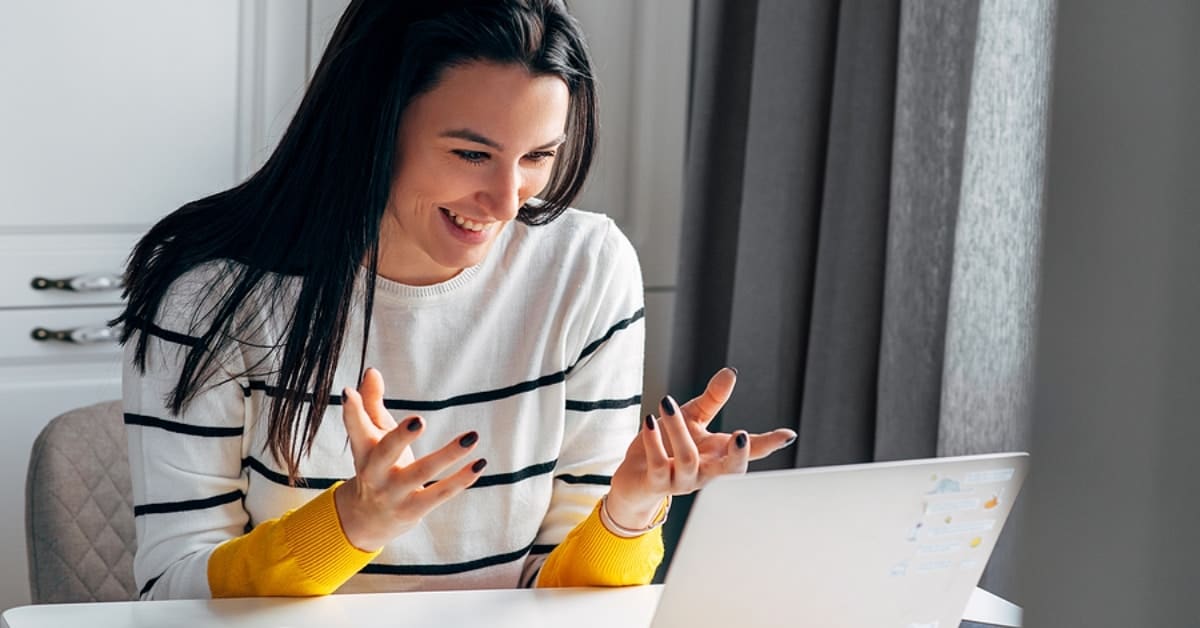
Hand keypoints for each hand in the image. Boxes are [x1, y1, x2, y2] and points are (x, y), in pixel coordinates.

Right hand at [333, 368, 486, 550]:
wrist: (368, 520)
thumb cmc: (376, 467)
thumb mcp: (371, 438)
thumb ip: (371, 404)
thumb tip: (372, 371)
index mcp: (363, 450)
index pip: (355, 428)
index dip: (352, 411)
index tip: (349, 392)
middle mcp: (375, 473)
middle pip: (386, 453)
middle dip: (401, 437)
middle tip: (419, 419)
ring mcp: (394, 493)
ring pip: (421, 473)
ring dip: (448, 455)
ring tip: (472, 436)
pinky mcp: (413, 509)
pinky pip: (440, 494)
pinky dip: (461, 480)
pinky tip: (479, 463)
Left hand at [606, 368, 796, 528]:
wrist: (635, 478)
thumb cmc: (668, 447)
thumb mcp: (693, 419)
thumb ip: (713, 399)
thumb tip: (731, 373)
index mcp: (718, 456)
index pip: (749, 451)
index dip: (770, 444)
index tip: (788, 435)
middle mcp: (705, 473)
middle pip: (730, 472)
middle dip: (738, 456)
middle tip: (742, 435)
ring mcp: (682, 480)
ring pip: (687, 460)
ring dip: (678, 430)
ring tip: (667, 403)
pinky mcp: (657, 483)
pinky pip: (658, 464)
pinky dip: (653, 441)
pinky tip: (650, 420)